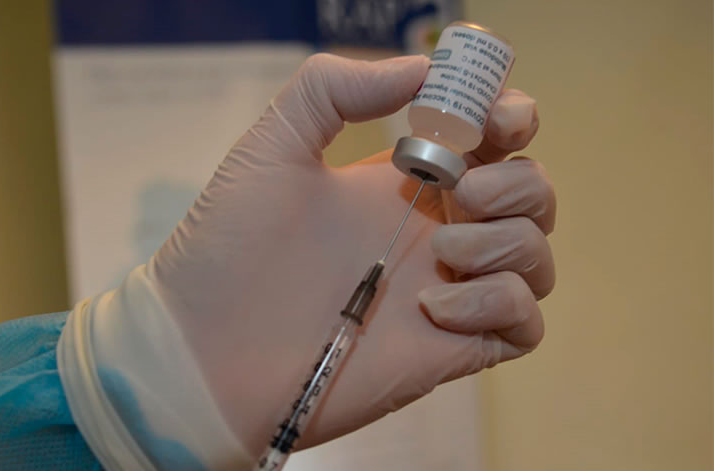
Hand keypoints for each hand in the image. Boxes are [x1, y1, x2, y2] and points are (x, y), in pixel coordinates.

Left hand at [149, 54, 552, 455]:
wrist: (203, 349)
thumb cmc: (228, 246)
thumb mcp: (272, 145)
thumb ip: (335, 87)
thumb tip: (421, 67)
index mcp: (404, 181)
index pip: (492, 141)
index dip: (512, 117)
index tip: (497, 116)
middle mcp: (436, 230)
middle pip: (532, 194)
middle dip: (515, 181)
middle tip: (458, 191)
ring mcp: (449, 290)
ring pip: (537, 257)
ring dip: (507, 240)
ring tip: (440, 247)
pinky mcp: (452, 349)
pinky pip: (524, 323)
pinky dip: (498, 303)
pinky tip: (429, 306)